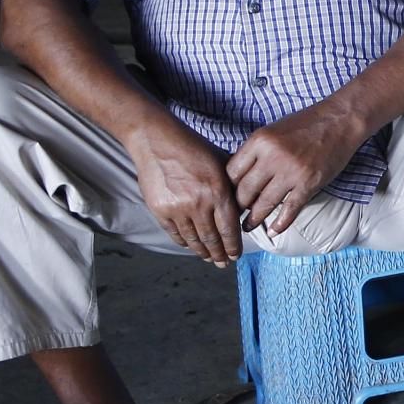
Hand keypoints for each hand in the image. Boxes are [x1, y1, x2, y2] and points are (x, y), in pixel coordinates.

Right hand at [129, 117, 242, 265]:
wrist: (156, 140)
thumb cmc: (193, 148)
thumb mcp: (222, 163)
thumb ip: (234, 186)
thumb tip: (247, 207)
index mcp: (218, 192)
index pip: (229, 229)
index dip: (233, 246)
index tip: (236, 256)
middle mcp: (199, 204)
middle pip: (212, 239)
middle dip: (220, 254)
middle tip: (224, 263)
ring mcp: (177, 209)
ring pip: (193, 239)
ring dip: (202, 252)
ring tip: (209, 258)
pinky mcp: (160, 210)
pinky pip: (175, 233)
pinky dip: (184, 242)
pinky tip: (190, 246)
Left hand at [228, 102, 368, 237]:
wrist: (340, 120)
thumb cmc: (306, 124)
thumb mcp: (272, 131)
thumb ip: (256, 151)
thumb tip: (242, 176)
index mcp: (259, 141)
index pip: (232, 172)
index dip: (228, 188)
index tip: (228, 196)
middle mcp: (272, 157)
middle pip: (245, 190)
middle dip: (239, 206)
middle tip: (236, 215)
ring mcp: (291, 171)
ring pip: (265, 203)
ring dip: (254, 219)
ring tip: (248, 227)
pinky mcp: (309, 182)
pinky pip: (290, 208)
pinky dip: (280, 223)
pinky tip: (273, 231)